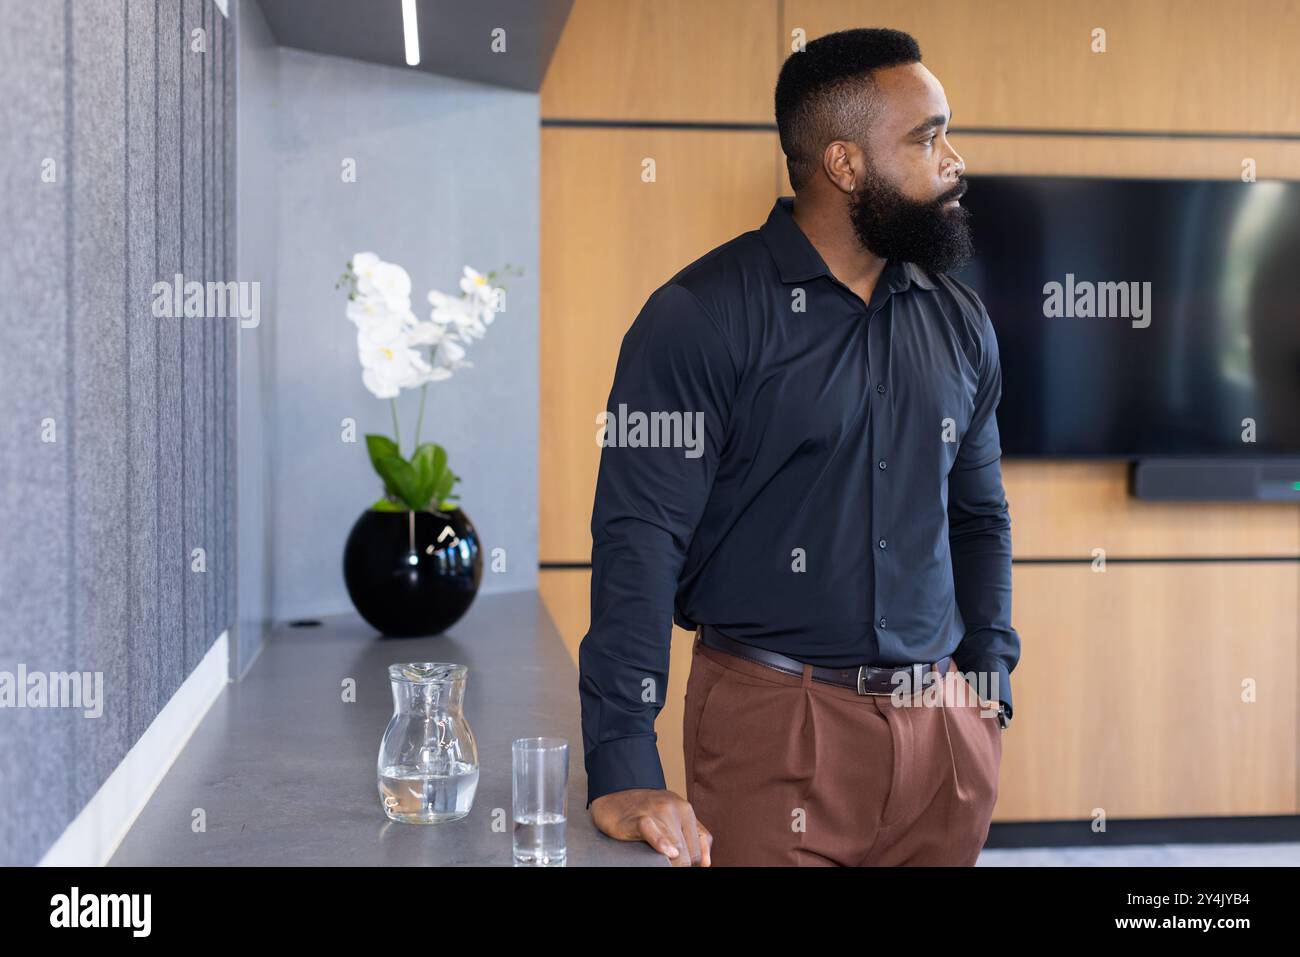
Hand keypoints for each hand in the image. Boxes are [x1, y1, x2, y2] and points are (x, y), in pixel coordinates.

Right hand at [590, 788, 712, 865]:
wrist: (613, 798)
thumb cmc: (645, 812)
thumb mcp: (674, 818)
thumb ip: (695, 836)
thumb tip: (707, 863)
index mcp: (686, 809)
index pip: (699, 849)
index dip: (691, 863)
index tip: (679, 864)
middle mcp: (675, 809)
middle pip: (689, 853)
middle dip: (680, 865)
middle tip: (667, 864)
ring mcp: (658, 812)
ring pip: (677, 850)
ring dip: (671, 863)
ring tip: (661, 862)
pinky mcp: (639, 819)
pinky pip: (654, 833)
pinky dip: (661, 844)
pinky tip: (667, 853)